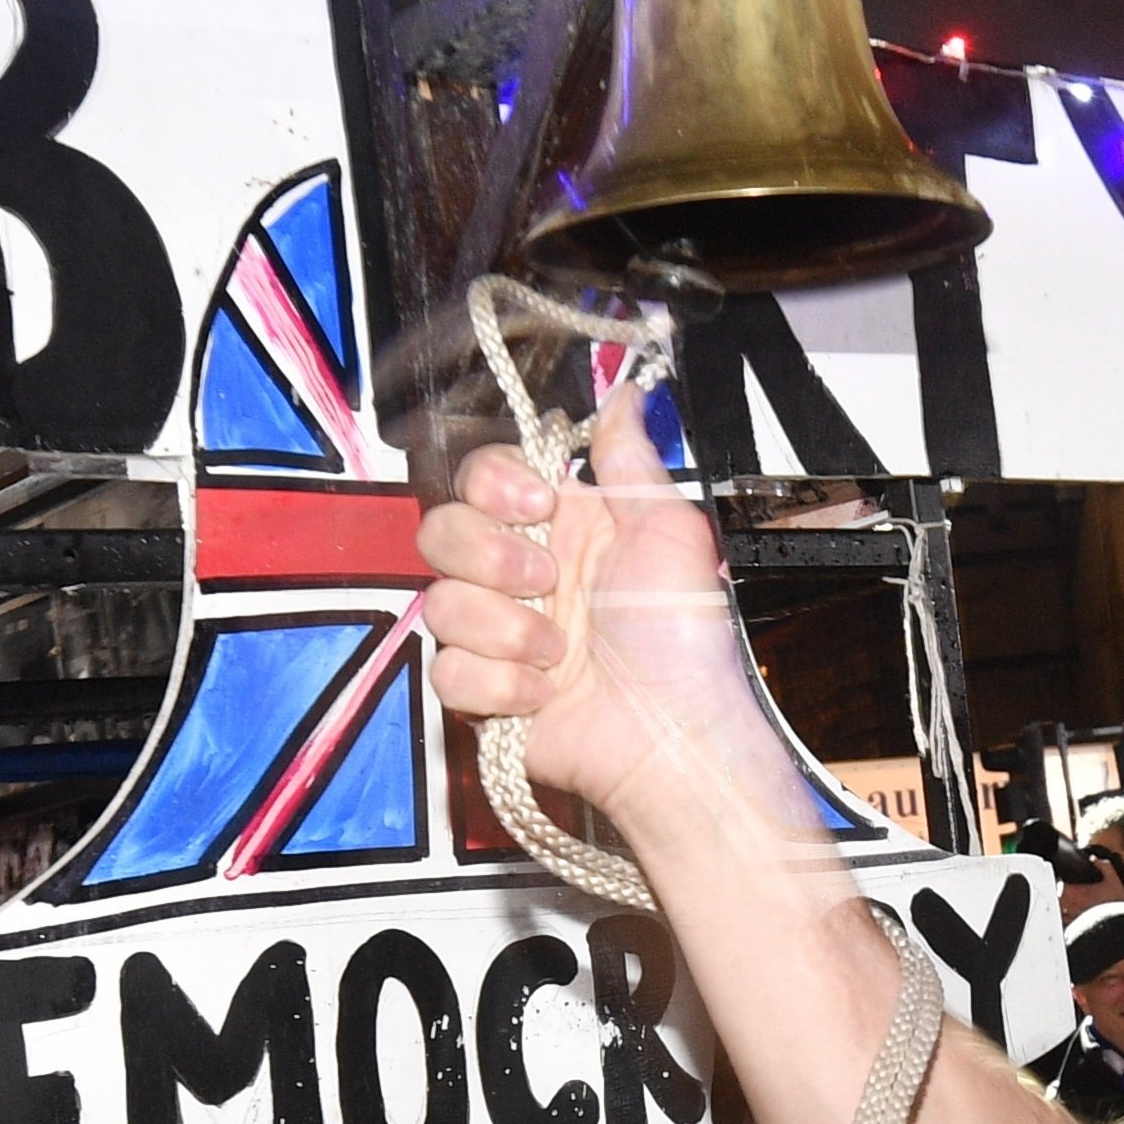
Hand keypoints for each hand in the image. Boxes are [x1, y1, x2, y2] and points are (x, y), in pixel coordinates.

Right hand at [416, 393, 772, 827]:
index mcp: (559, 527)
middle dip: (489, 556)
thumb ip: (629, 459)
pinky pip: (446, 671)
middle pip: (440, 532)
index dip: (492, 484)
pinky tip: (546, 695)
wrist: (675, 732)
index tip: (538, 504)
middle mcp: (519, 575)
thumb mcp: (668, 529)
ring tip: (562, 654)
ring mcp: (497, 636)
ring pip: (440, 605)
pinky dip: (499, 684)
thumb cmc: (683, 635)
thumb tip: (624, 391)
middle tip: (546, 583)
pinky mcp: (483, 694)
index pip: (480, 477)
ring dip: (506, 629)